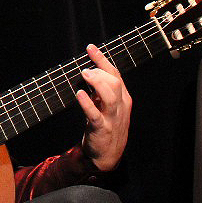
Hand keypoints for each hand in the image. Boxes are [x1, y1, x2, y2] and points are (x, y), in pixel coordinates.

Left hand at [77, 44, 131, 171]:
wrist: (108, 155)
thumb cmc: (106, 125)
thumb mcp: (107, 105)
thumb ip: (101, 89)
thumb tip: (87, 69)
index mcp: (122, 98)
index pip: (115, 74)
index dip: (102, 60)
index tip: (90, 47)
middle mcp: (119, 106)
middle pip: (115, 83)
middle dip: (100, 72)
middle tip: (85, 69)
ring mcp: (112, 118)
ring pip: (110, 97)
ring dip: (97, 83)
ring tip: (84, 74)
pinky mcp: (102, 129)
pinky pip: (95, 115)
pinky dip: (87, 104)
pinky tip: (79, 94)